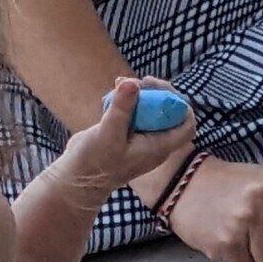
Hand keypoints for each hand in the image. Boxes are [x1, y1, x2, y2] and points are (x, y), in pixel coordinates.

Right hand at [60, 78, 193, 194]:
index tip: (161, 91)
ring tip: (120, 82)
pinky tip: (114, 91)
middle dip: (156, 93)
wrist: (76, 180)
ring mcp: (139, 137)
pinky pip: (134, 111)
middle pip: (169, 112)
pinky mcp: (125, 132)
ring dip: (140, 93)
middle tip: (138, 81)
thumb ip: (122, 108)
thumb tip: (132, 82)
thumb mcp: (108, 134)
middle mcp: (153, 142)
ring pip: (151, 109)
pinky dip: (127, 99)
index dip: (180, 105)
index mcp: (158, 147)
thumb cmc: (94, 163)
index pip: (186, 126)